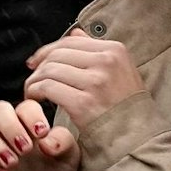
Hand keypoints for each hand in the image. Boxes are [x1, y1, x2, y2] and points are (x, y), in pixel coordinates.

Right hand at [0, 100, 80, 170]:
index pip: (25, 106)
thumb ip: (64, 141)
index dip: (31, 115)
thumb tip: (47, 140)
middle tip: (25, 148)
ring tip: (13, 162)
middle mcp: (7, 131)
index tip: (42, 132)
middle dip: (11, 126)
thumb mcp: (69, 158)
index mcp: (30, 123)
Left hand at [24, 30, 145, 128]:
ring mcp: (95, 82)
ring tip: (32, 92)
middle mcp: (106, 62)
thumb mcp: (121, 71)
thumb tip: (75, 33)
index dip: (47, 51)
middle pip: (58, 55)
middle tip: (32, 81)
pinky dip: (35, 92)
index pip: (70, 41)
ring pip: (50, 70)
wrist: (138, 138)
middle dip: (39, 67)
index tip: (35, 62)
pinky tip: (35, 100)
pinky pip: (48, 88)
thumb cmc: (127, 108)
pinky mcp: (83, 103)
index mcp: (115, 50)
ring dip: (34, 81)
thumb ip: (96, 50)